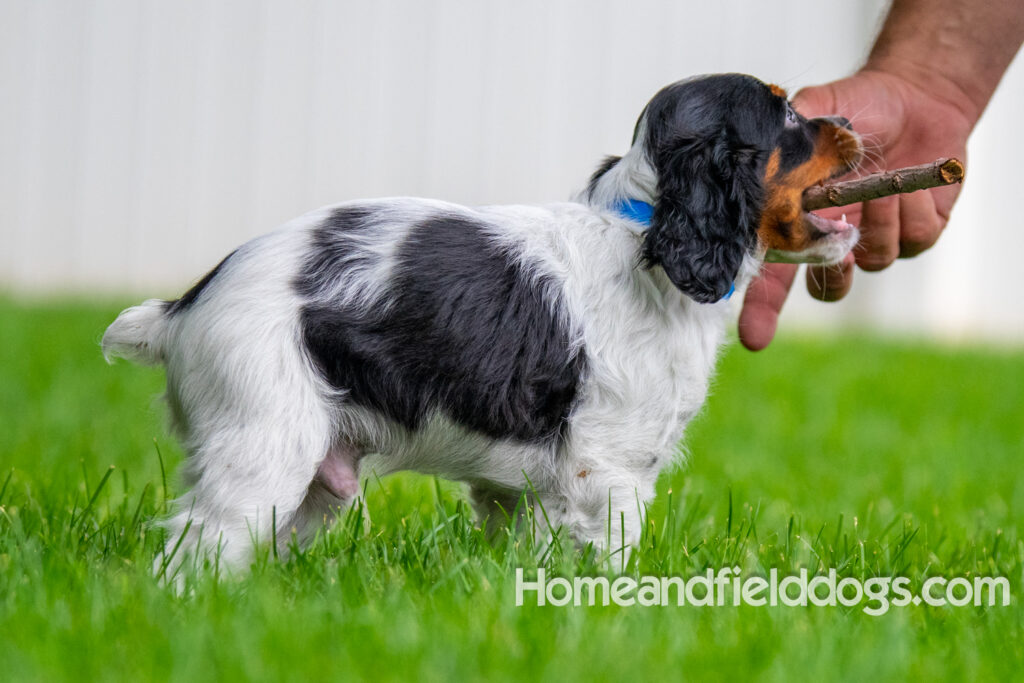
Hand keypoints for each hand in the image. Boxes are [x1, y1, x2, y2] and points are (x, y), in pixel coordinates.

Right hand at [739, 69, 974, 349]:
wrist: (917, 96)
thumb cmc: (858, 105)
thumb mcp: (816, 112)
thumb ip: (788, 139)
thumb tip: (763, 168)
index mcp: (799, 220)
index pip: (771, 274)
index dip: (761, 310)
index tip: (755, 339)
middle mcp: (834, 238)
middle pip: (823, 287)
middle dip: (830, 279)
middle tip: (837, 251)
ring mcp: (875, 239)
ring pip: (873, 260)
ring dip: (877, 222)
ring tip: (879, 185)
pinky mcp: (916, 233)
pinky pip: (912, 240)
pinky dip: (909, 209)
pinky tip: (906, 183)